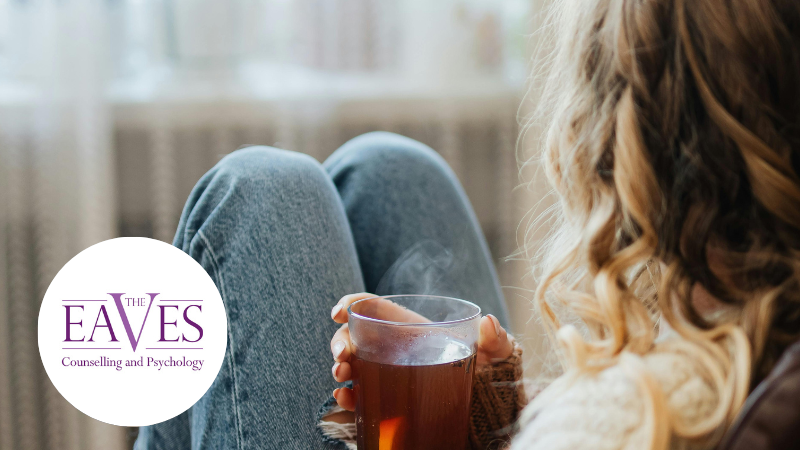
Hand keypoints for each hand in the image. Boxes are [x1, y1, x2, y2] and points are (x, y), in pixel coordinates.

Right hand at [328, 293, 514, 410]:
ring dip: (341, 369)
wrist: (490, 410)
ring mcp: (389, 375)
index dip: (354, 304)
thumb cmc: (490, 373)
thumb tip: (490, 322)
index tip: (338, 312)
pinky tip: (346, 399)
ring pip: (353, 366)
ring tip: (342, 376)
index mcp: (412, 328)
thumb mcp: (495, 355)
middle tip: (341, 356)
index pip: (375, 307)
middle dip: (340, 342)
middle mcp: (395, 349)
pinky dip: (349, 399)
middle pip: (356, 337)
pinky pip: (362, 398)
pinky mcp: (389, 401)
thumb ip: (495, 340)